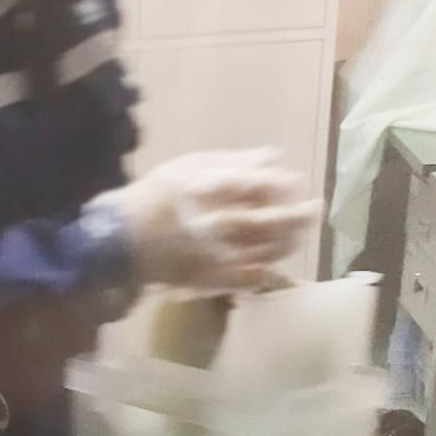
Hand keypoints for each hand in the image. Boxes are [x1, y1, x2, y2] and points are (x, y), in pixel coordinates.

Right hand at [89, 148, 320, 290]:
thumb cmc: (154, 198)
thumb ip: (230, 162)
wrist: (120, 241)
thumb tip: (274, 157)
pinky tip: (275, 257)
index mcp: (200, 191)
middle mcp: (208, 224)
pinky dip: (269, 266)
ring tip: (299, 232)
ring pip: (263, 251)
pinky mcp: (210, 278)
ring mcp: (210, 255)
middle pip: (264, 222)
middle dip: (296, 216)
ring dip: (289, 241)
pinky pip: (250, 276)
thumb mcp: (184, 168)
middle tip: (315, 207)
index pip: (252, 186)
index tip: (293, 181)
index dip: (279, 184)